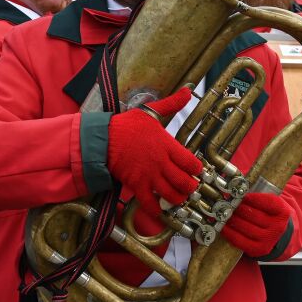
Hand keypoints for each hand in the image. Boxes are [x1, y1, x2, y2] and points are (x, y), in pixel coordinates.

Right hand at [107, 88, 202, 217]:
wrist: (104, 139)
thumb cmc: (127, 125)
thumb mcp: (151, 111)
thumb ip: (171, 104)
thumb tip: (188, 91)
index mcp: (167, 145)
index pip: (191, 162)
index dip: (197, 169)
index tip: (196, 171)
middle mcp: (161, 163)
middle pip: (184, 182)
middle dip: (190, 187)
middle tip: (190, 188)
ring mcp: (149, 176)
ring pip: (171, 194)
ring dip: (178, 199)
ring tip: (179, 199)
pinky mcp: (137, 185)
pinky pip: (150, 202)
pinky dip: (156, 210)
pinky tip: (159, 210)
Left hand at [222, 192, 290, 257]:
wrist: (279, 236)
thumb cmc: (270, 215)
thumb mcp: (272, 204)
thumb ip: (259, 197)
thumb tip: (237, 190)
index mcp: (283, 212)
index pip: (267, 202)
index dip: (252, 198)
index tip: (241, 194)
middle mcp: (278, 226)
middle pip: (253, 214)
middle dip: (238, 208)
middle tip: (227, 203)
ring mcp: (269, 239)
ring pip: (245, 227)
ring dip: (232, 219)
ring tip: (224, 213)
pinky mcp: (259, 249)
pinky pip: (241, 240)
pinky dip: (230, 233)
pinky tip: (223, 227)